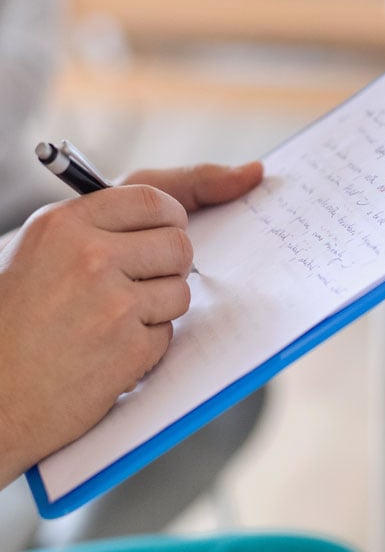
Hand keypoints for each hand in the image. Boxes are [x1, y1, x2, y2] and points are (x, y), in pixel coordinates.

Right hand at [0, 160, 262, 486]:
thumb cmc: (13, 322)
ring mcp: (111, 303)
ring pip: (181, 289)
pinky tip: (104, 355)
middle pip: (180, 243)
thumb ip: (101, 225)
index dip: (172, 214)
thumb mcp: (40, 253)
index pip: (154, 197)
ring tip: (108, 325)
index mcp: (65, 224)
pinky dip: (146, 347)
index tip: (175, 225)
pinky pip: (168, 333)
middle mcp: (90, 256)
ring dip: (158, 309)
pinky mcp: (127, 348)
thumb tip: (200, 197)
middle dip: (170, 264)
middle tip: (138, 283)